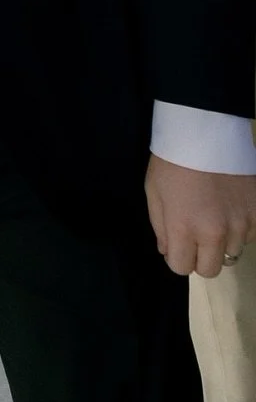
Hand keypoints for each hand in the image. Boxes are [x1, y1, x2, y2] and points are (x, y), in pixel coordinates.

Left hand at [147, 154, 255, 276]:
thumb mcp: (154, 192)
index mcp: (185, 228)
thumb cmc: (172, 160)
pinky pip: (250, 236)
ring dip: (221, 241)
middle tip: (196, 235)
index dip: (176, 256)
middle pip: (210, 269)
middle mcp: (216, 233)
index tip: (177, 243)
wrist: (205, 132)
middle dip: (200, 257)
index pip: (182, 267)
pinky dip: (240, 229)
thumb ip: (161, 227)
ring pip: (232, 252)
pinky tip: (230, 208)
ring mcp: (241, 224)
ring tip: (214, 214)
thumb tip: (168, 251)